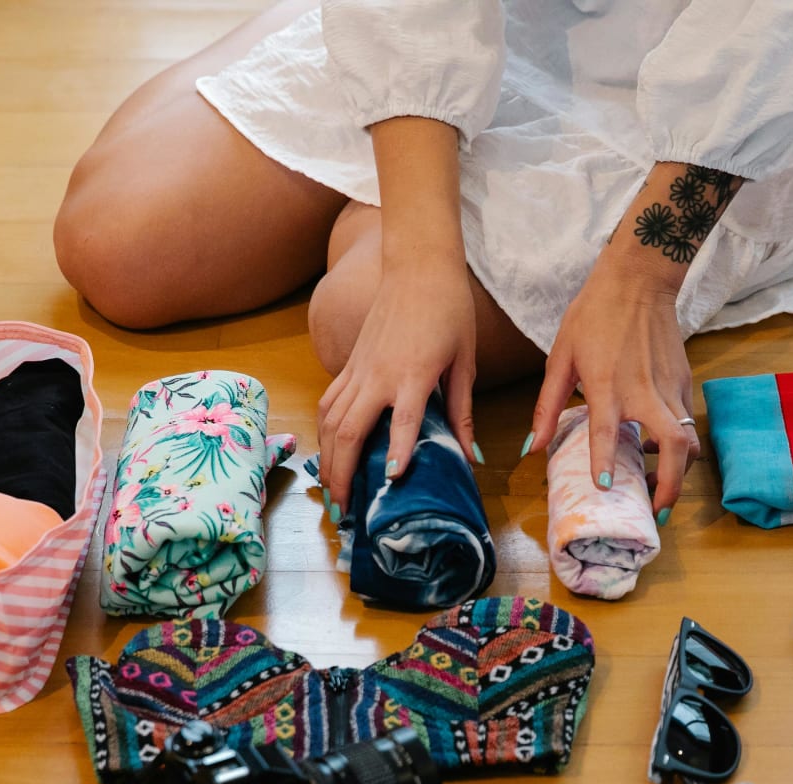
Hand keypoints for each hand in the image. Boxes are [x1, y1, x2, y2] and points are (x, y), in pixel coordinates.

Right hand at [316, 259, 478, 514]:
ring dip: (328, 459)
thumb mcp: (465, 362)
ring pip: (330, 420)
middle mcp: (378, 375)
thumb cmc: (450, 311)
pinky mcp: (349, 363)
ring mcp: (358, 369)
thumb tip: (469, 456)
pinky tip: (326, 453)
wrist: (419, 265)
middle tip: (344, 508)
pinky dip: (323, 432)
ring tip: (331, 491)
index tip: (390, 481)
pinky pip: (328, 403)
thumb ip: (462, 411)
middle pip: (349, 430)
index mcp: (413, 374)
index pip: (403, 422)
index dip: (396, 452)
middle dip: (342, 473)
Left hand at [526, 258, 696, 520]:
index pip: (608, 432)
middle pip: (676, 448)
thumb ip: (548, 405)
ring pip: (689, 441)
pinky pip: (686, 422)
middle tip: (657, 510)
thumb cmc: (594, 314)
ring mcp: (671, 389)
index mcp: (609, 386)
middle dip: (670, 485)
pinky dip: (677, 444)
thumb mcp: (561, 357)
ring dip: (679, 471)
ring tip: (657, 486)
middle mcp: (645, 393)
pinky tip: (655, 448)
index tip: (604, 488)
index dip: (606, 462)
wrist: (639, 280)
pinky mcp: (685, 382)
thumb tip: (531, 447)